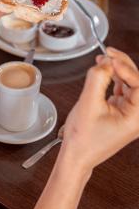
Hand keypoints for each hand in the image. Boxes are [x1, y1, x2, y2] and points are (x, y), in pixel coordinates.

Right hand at [62, 48, 138, 170]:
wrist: (76, 155)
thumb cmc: (83, 139)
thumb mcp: (88, 104)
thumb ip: (97, 79)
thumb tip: (105, 62)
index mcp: (136, 118)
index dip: (126, 69)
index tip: (111, 60)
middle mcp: (136, 115)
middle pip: (136, 82)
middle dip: (123, 65)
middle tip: (108, 53)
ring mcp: (129, 112)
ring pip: (128, 83)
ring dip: (117, 70)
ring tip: (104, 59)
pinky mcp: (120, 110)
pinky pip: (121, 89)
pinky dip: (113, 78)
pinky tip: (104, 70)